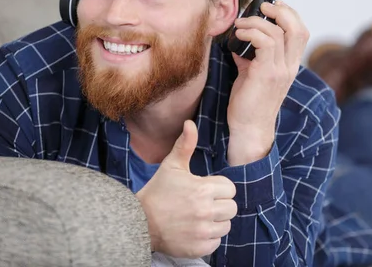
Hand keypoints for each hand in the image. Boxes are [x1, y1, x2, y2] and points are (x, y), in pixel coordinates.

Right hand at [135, 120, 237, 257]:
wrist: (139, 221)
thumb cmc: (158, 191)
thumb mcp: (172, 166)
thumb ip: (185, 145)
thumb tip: (190, 123)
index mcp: (202, 189)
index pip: (230, 189)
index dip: (218, 188)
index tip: (204, 190)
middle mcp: (205, 211)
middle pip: (231, 208)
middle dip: (219, 205)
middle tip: (202, 204)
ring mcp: (202, 231)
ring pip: (226, 225)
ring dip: (216, 222)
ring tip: (198, 217)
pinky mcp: (199, 247)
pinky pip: (217, 242)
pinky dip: (208, 238)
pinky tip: (194, 230)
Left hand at [227, 0, 309, 165]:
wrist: (248, 128)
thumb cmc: (249, 103)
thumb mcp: (252, 73)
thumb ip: (252, 55)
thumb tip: (241, 38)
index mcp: (290, 65)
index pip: (301, 32)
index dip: (289, 14)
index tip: (272, 5)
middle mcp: (290, 67)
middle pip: (297, 28)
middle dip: (280, 11)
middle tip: (261, 6)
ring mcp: (280, 71)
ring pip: (278, 32)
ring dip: (256, 22)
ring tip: (240, 24)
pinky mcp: (267, 74)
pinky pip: (264, 43)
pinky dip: (250, 33)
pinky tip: (239, 35)